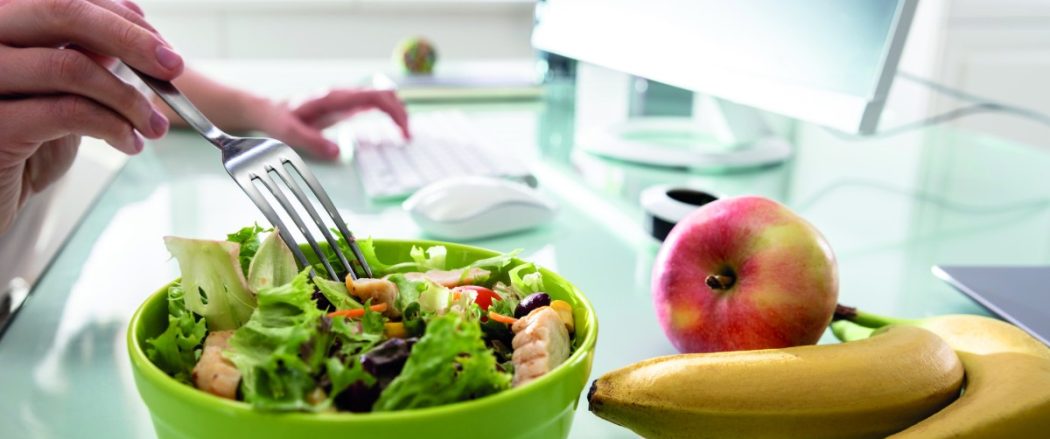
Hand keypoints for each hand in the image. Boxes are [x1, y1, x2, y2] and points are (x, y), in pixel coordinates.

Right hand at [0, 0, 181, 233]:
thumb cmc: (23, 137)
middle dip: (130, 38)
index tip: (160, 44)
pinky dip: (113, 126)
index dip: (119, 15)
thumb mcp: (56, 87)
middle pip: (62, 11)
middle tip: (173, 68)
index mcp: (3, 19)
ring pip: (70, 67)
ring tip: (154, 126)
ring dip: (128, 97)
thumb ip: (83, 53)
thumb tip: (135, 28)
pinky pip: (67, 112)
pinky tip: (129, 143)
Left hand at [254, 89, 410, 159]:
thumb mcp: (290, 133)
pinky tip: (393, 127)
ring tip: (405, 133)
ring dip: (396, 112)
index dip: (393, 110)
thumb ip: (312, 142)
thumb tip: (337, 153)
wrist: (267, 110)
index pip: (374, 96)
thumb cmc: (278, 119)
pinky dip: (388, 114)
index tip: (403, 130)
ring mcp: (345, 99)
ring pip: (381, 97)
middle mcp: (343, 95)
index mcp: (333, 97)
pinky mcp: (345, 107)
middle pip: (383, 93)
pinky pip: (373, 104)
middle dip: (400, 112)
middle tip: (408, 136)